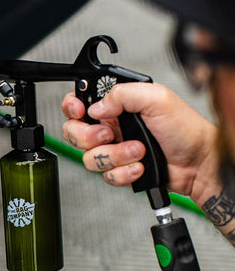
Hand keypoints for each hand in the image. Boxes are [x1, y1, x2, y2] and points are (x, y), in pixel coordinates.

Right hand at [61, 82, 216, 202]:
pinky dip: (124, 173)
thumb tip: (96, 106)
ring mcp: (116, 149)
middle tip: (109, 135)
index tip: (79, 111)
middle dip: (89, 137)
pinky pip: (107, 176)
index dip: (72, 107)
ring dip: (116, 156)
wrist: (198, 163)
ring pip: (90, 158)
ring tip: (138, 151)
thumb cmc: (185, 129)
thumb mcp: (157, 98)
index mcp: (118, 104)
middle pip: (75, 132)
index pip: (80, 102)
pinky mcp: (121, 169)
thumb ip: (122, 94)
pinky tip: (140, 166)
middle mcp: (113, 126)